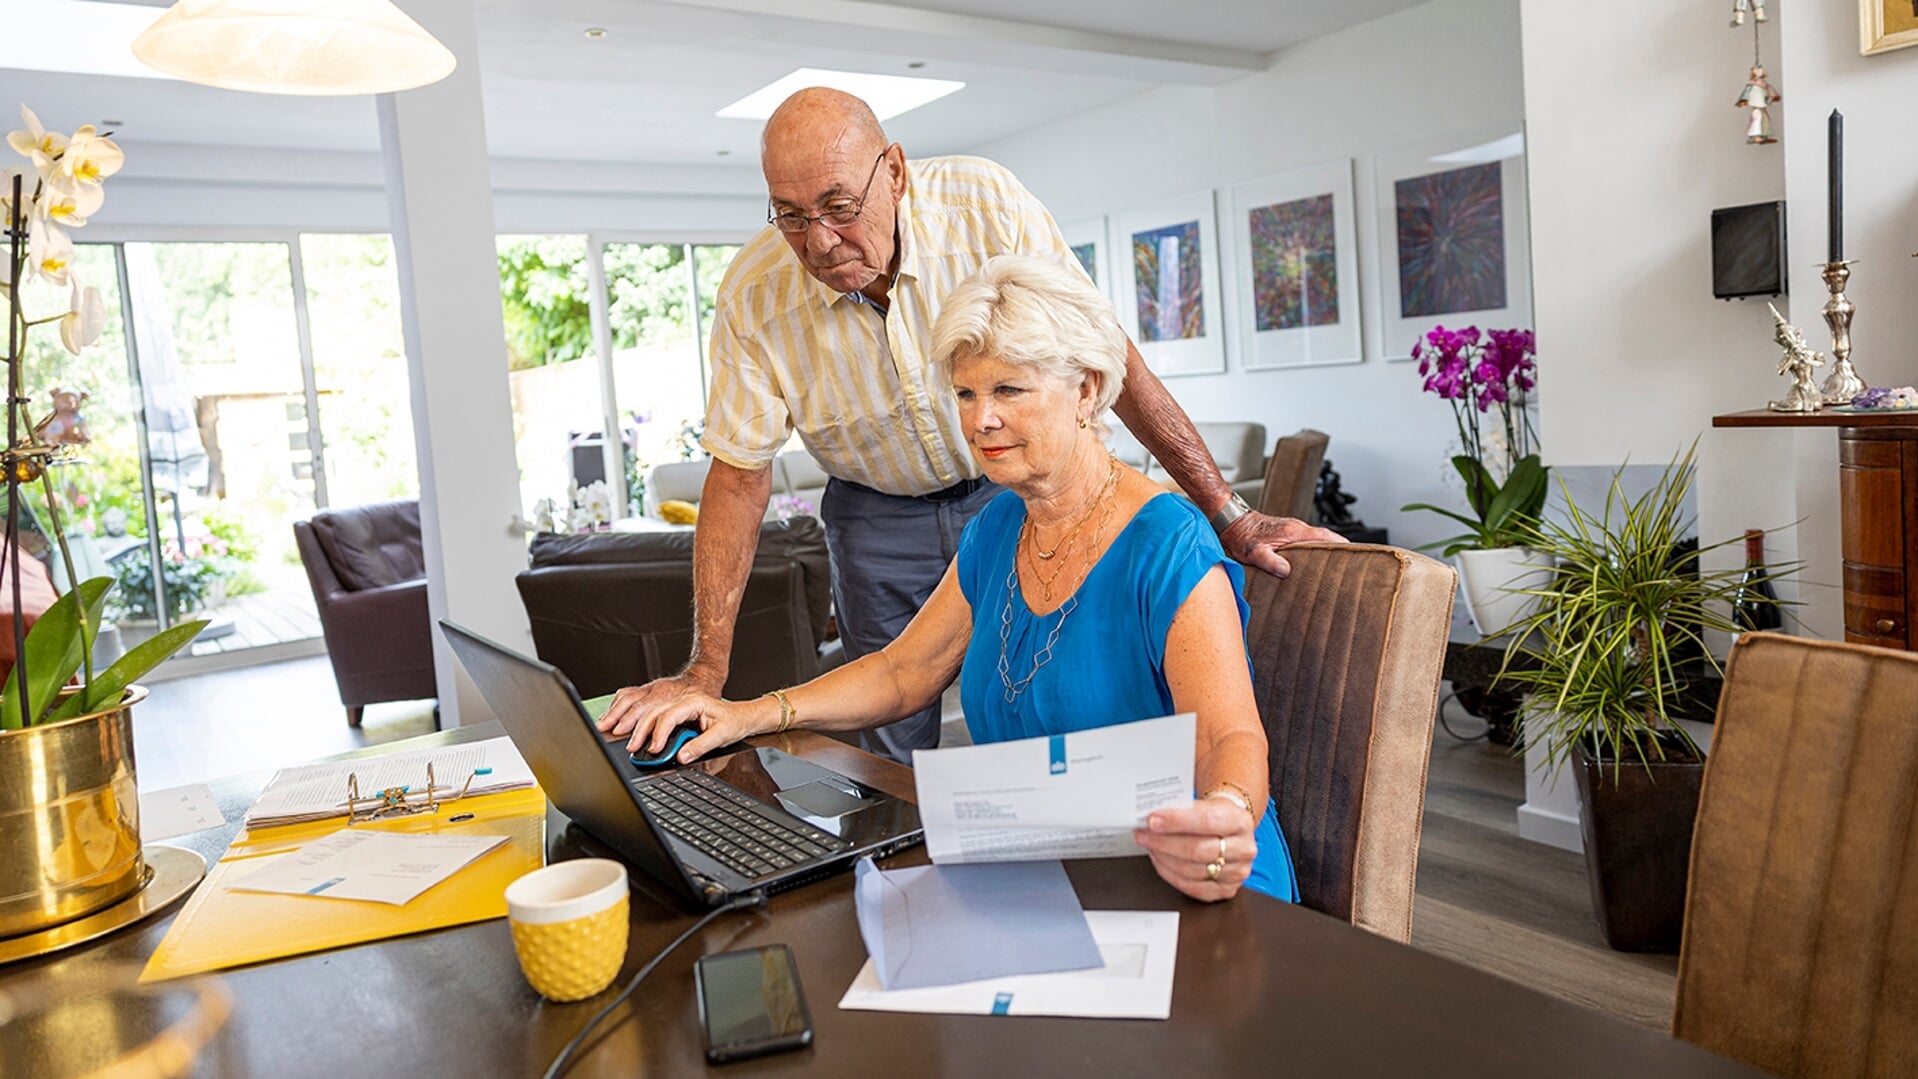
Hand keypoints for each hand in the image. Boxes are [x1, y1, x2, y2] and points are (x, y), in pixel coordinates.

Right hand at [593, 665, 724, 738]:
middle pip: (642, 707)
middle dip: (630, 727)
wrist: (707, 680)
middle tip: (626, 745)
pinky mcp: (647, 690)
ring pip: (630, 699)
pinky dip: (616, 706)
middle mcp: (665, 692)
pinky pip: (627, 695)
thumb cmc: (710, 703)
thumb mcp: (719, 728)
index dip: (657, 734)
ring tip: (604, 728)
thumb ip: (700, 744)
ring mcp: (654, 689)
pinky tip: (609, 715)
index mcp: (684, 698)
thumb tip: (683, 758)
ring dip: (616, 714)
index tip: (652, 749)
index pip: (666, 716)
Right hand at [620, 692, 774, 762]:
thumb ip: (701, 746)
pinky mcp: (676, 712)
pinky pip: (655, 715)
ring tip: (631, 743)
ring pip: (651, 712)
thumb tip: (682, 756)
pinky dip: (642, 723)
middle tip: (633, 748)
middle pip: (655, 712)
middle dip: (641, 730)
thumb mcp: (721, 736)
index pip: (670, 715)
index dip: (659, 733)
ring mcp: (678, 705)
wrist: (742, 717)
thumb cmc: (734, 722)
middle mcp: (683, 701)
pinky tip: (632, 730)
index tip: (655, 749)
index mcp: (694, 702)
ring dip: (638, 726)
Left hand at [1133, 798, 1258, 901]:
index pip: (1207, 821)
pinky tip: (1160, 862)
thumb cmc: (1214, 817)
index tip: (1153, 820)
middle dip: (1164, 843)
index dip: (1176, 822)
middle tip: (1143, 835)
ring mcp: (1237, 872)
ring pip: (1192, 870)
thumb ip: (1182, 811)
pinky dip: (1170, 875)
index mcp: (1240, 821)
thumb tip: (1153, 819)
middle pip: (1197, 850)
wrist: (1229, 830)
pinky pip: (1193, 888)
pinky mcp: (1227, 889)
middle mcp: (1243, 848)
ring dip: (1164, 859)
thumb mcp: (1205, 805)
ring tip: (1150, 846)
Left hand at [1219, 511, 1347, 577]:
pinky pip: (1308, 541)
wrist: (1231, 521)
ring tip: (1339, 567)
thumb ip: (1270, 561)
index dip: (1342, 546)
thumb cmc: (1241, 536)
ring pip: (1318, 539)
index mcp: (1294, 532)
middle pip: (1327, 538)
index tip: (1357, 555)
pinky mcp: (1287, 534)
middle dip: (1340, 550)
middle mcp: (1297, 528)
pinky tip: (1316, 562)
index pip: (1326, 537)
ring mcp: (1293, 530)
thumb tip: (1286, 571)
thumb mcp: (1254, 552)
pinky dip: (1316, 549)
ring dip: (1328, 550)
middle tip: (1353, 565)